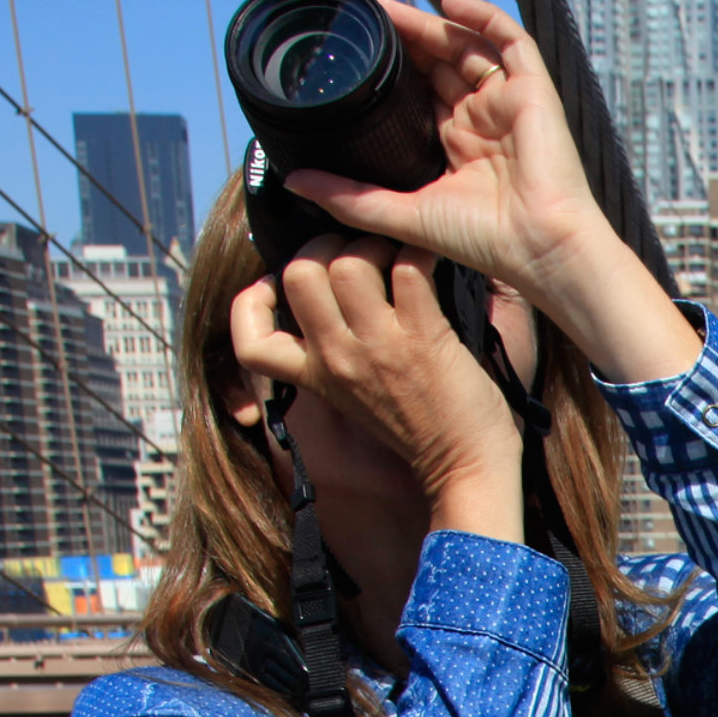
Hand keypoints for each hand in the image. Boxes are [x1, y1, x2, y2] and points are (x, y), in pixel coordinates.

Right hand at [232, 237, 522, 529]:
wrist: (467, 471)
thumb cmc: (423, 432)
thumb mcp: (355, 400)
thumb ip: (336, 358)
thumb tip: (334, 304)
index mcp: (317, 376)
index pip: (250, 342)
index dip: (252, 302)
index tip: (278, 286)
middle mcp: (339, 358)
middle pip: (298, 274)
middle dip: (324, 246)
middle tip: (354, 252)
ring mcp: (380, 346)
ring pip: (348, 263)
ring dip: (374, 245)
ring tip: (395, 254)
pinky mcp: (424, 336)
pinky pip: (409, 268)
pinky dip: (421, 252)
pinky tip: (432, 258)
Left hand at [283, 0, 608, 313]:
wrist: (539, 247)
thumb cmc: (484, 241)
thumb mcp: (403, 214)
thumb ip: (349, 197)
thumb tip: (292, 181)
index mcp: (459, 148)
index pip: (422, 95)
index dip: (394, 72)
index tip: (360, 54)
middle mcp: (484, 122)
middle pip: (441, 66)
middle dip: (406, 41)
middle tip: (368, 21)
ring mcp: (509, 104)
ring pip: (468, 48)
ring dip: (431, 26)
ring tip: (392, 11)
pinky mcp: (534, 92)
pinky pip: (512, 41)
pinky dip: (483, 17)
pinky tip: (449, 4)